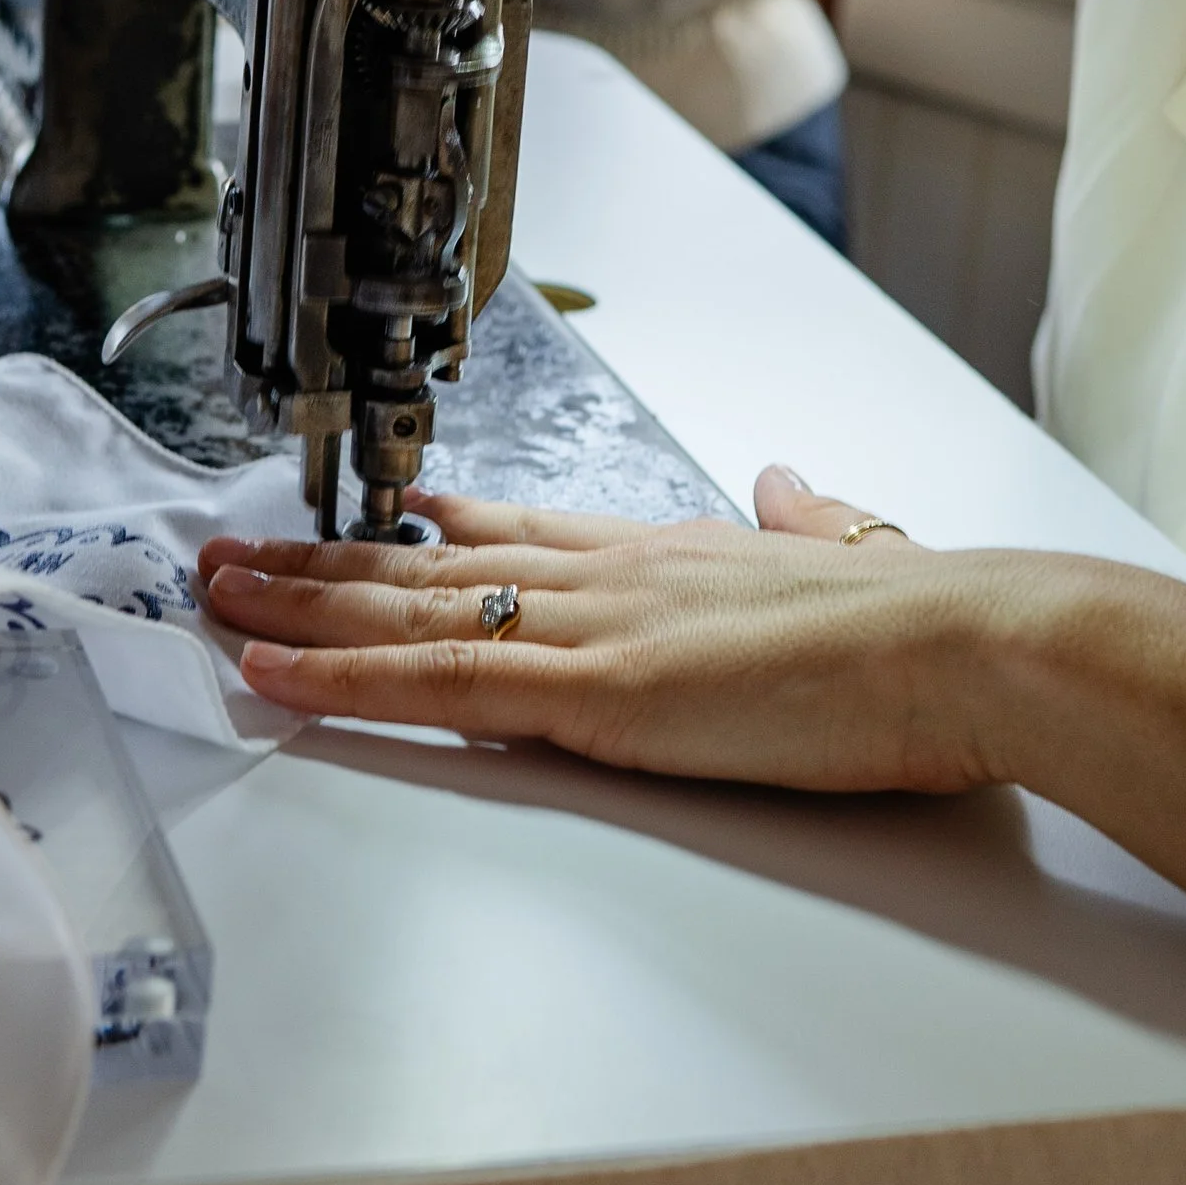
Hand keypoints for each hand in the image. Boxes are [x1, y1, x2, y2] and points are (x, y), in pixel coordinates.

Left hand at [200, 466, 1008, 792]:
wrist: (971, 639)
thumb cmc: (936, 622)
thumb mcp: (866, 553)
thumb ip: (821, 525)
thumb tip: (798, 487)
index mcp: (679, 550)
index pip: (533, 527)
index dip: (447, 516)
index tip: (389, 506)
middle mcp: (615, 573)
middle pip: (436, 564)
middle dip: (327, 563)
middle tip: (238, 554)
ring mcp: (594, 629)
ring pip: (407, 614)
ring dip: (298, 610)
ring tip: (214, 602)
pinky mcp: (593, 697)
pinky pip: (433, 688)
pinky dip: (339, 681)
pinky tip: (271, 675)